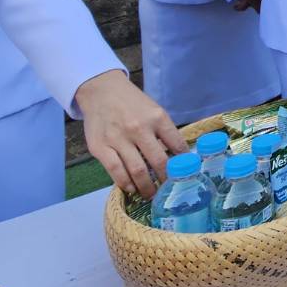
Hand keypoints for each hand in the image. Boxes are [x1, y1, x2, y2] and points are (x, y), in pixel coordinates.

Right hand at [76, 70, 186, 197]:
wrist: (102, 91)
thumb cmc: (132, 103)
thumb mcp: (154, 110)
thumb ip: (164, 131)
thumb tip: (178, 156)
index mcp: (157, 117)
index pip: (176, 144)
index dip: (183, 163)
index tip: (185, 174)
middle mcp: (139, 128)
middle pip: (158, 162)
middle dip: (165, 180)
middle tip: (168, 190)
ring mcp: (118, 138)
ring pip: (137, 171)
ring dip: (146, 187)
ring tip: (151, 194)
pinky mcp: (100, 147)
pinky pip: (115, 171)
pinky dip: (125, 183)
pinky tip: (131, 188)